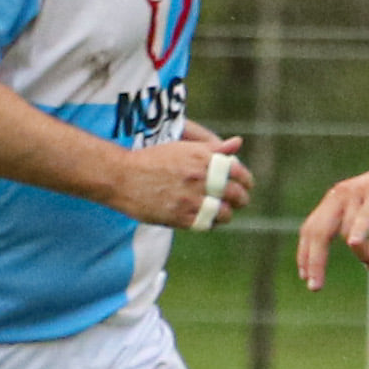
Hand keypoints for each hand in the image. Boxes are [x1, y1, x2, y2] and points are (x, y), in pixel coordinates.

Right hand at [113, 134, 252, 229]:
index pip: (237, 170)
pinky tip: (208, 221)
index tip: (247, 185)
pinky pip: (205, 224)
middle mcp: (199, 177)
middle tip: (240, 201)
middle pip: (234, 193)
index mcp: (202, 158)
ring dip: (227, 214)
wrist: (121, 176)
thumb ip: (212, 148)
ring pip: (223, 212)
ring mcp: (190, 199)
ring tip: (223, 214)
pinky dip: (210, 224)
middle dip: (241, 199)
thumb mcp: (182, 147)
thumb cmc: (151, 160)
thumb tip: (237, 143)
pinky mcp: (179, 217)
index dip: (246, 180)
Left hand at [296, 149, 368, 290]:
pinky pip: (364, 215)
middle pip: (317, 233)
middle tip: (314, 287)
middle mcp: (340, 196)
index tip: (304, 276)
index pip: (311, 230)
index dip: (305, 254)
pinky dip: (359, 229)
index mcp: (336, 203)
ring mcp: (357, 193)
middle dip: (314, 261)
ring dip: (364, 254)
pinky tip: (354, 243)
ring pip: (347, 233)